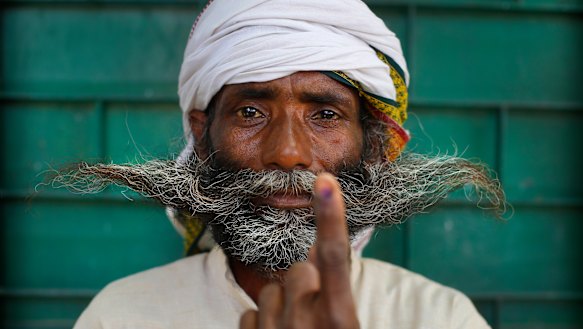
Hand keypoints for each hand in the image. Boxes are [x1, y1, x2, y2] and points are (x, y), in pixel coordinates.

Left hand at [239, 173, 359, 328]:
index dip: (331, 216)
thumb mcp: (340, 321)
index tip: (325, 181)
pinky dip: (261, 323)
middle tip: (312, 315)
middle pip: (299, 270)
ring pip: (271, 291)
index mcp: (340, 319)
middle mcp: (308, 322)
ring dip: (281, 305)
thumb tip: (319, 245)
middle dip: (304, 283)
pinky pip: (250, 314)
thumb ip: (333, 286)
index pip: (335, 257)